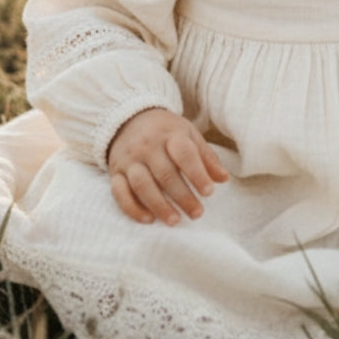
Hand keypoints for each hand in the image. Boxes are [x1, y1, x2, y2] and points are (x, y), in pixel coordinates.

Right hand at [107, 107, 228, 224]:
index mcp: (170, 134)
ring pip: (142, 185)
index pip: (184, 154)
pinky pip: (119, 193)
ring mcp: (129, 160)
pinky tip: (148, 220)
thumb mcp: (188, 134)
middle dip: (182, 196)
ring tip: (175, 220)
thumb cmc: (165, 131)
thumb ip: (206, 157)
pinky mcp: (115, 172)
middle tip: (197, 214)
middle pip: (165, 174)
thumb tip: (223, 179)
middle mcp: (147, 146)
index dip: (197, 174)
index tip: (209, 192)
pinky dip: (132, 208)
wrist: (128, 118)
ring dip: (159, 205)